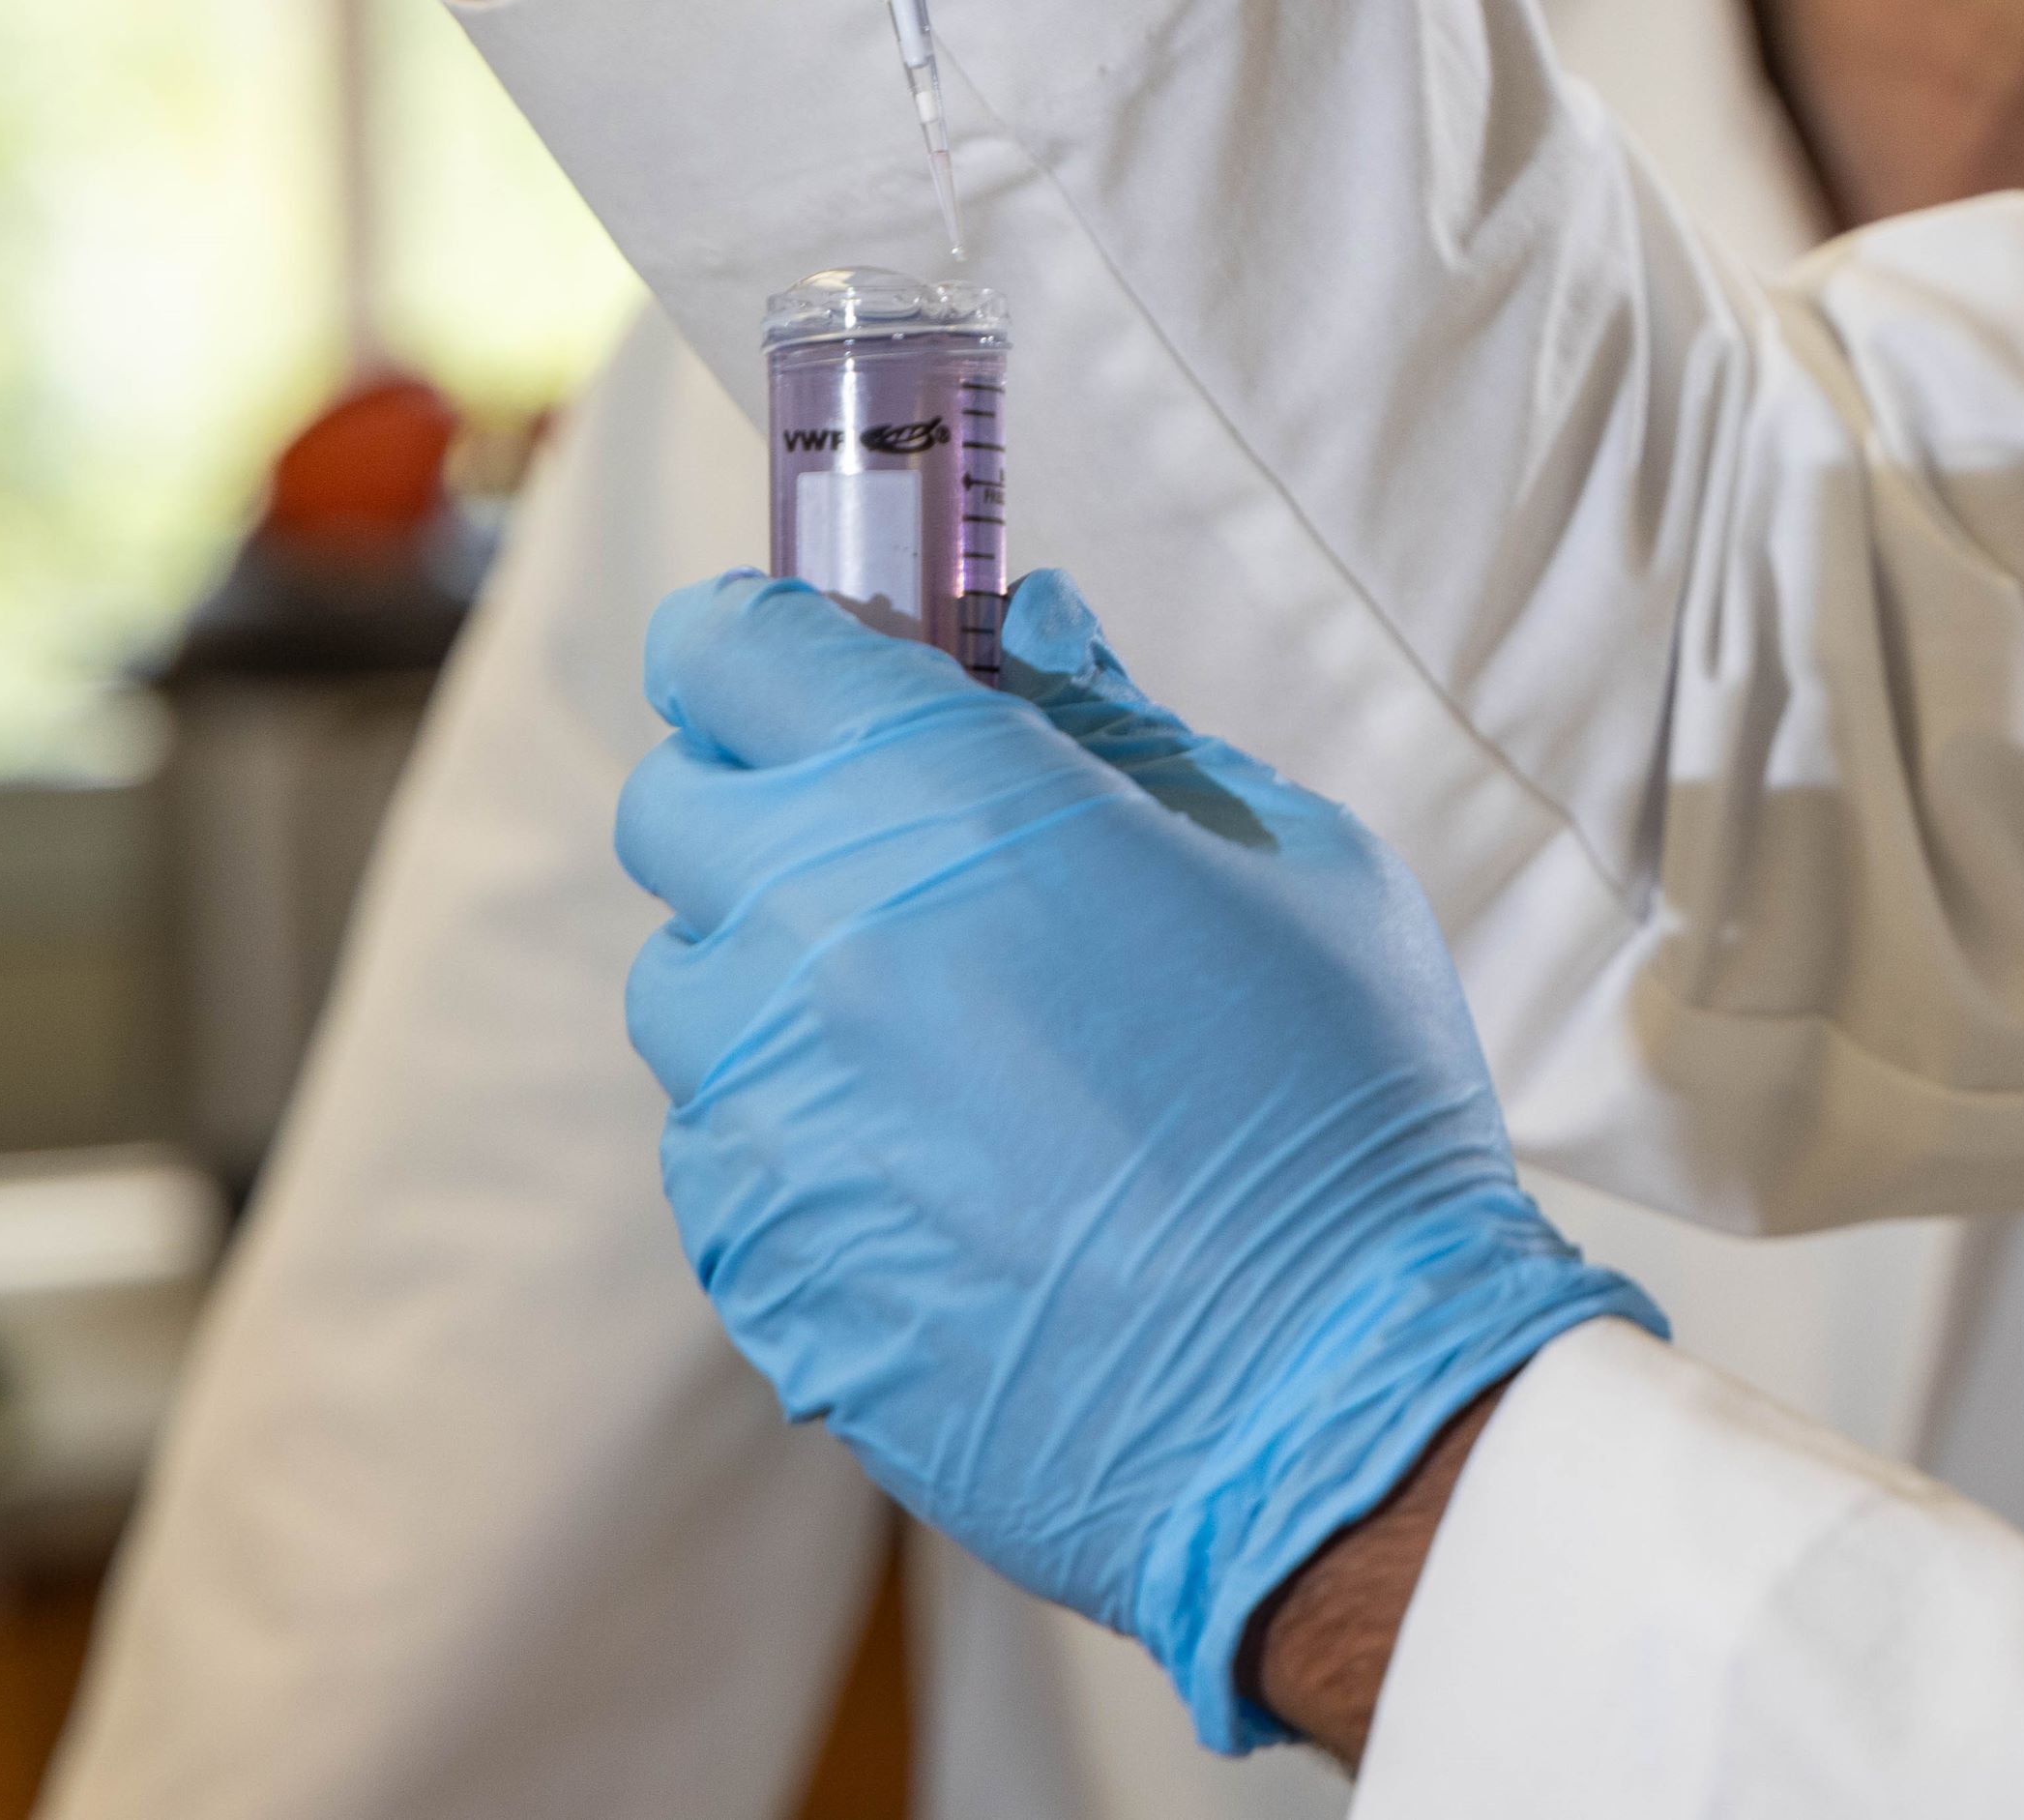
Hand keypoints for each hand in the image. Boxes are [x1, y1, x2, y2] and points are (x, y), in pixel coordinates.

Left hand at [618, 571, 1656, 1750]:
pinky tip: (958, 1169)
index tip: (839, 669)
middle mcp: (808, 934)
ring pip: (687, 986)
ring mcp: (757, 1109)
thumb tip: (1020, 627)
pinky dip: (803, 1128)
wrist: (1329, 1395)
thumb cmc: (1344, 1104)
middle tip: (912, 848)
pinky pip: (722, 1144)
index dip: (776, 644)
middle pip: (679, 807)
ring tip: (950, 1033)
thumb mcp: (1288, 857)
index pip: (728, 648)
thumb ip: (1120, 726)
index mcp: (941, 795)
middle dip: (774, 798)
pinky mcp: (747, 1255)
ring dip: (778, 973)